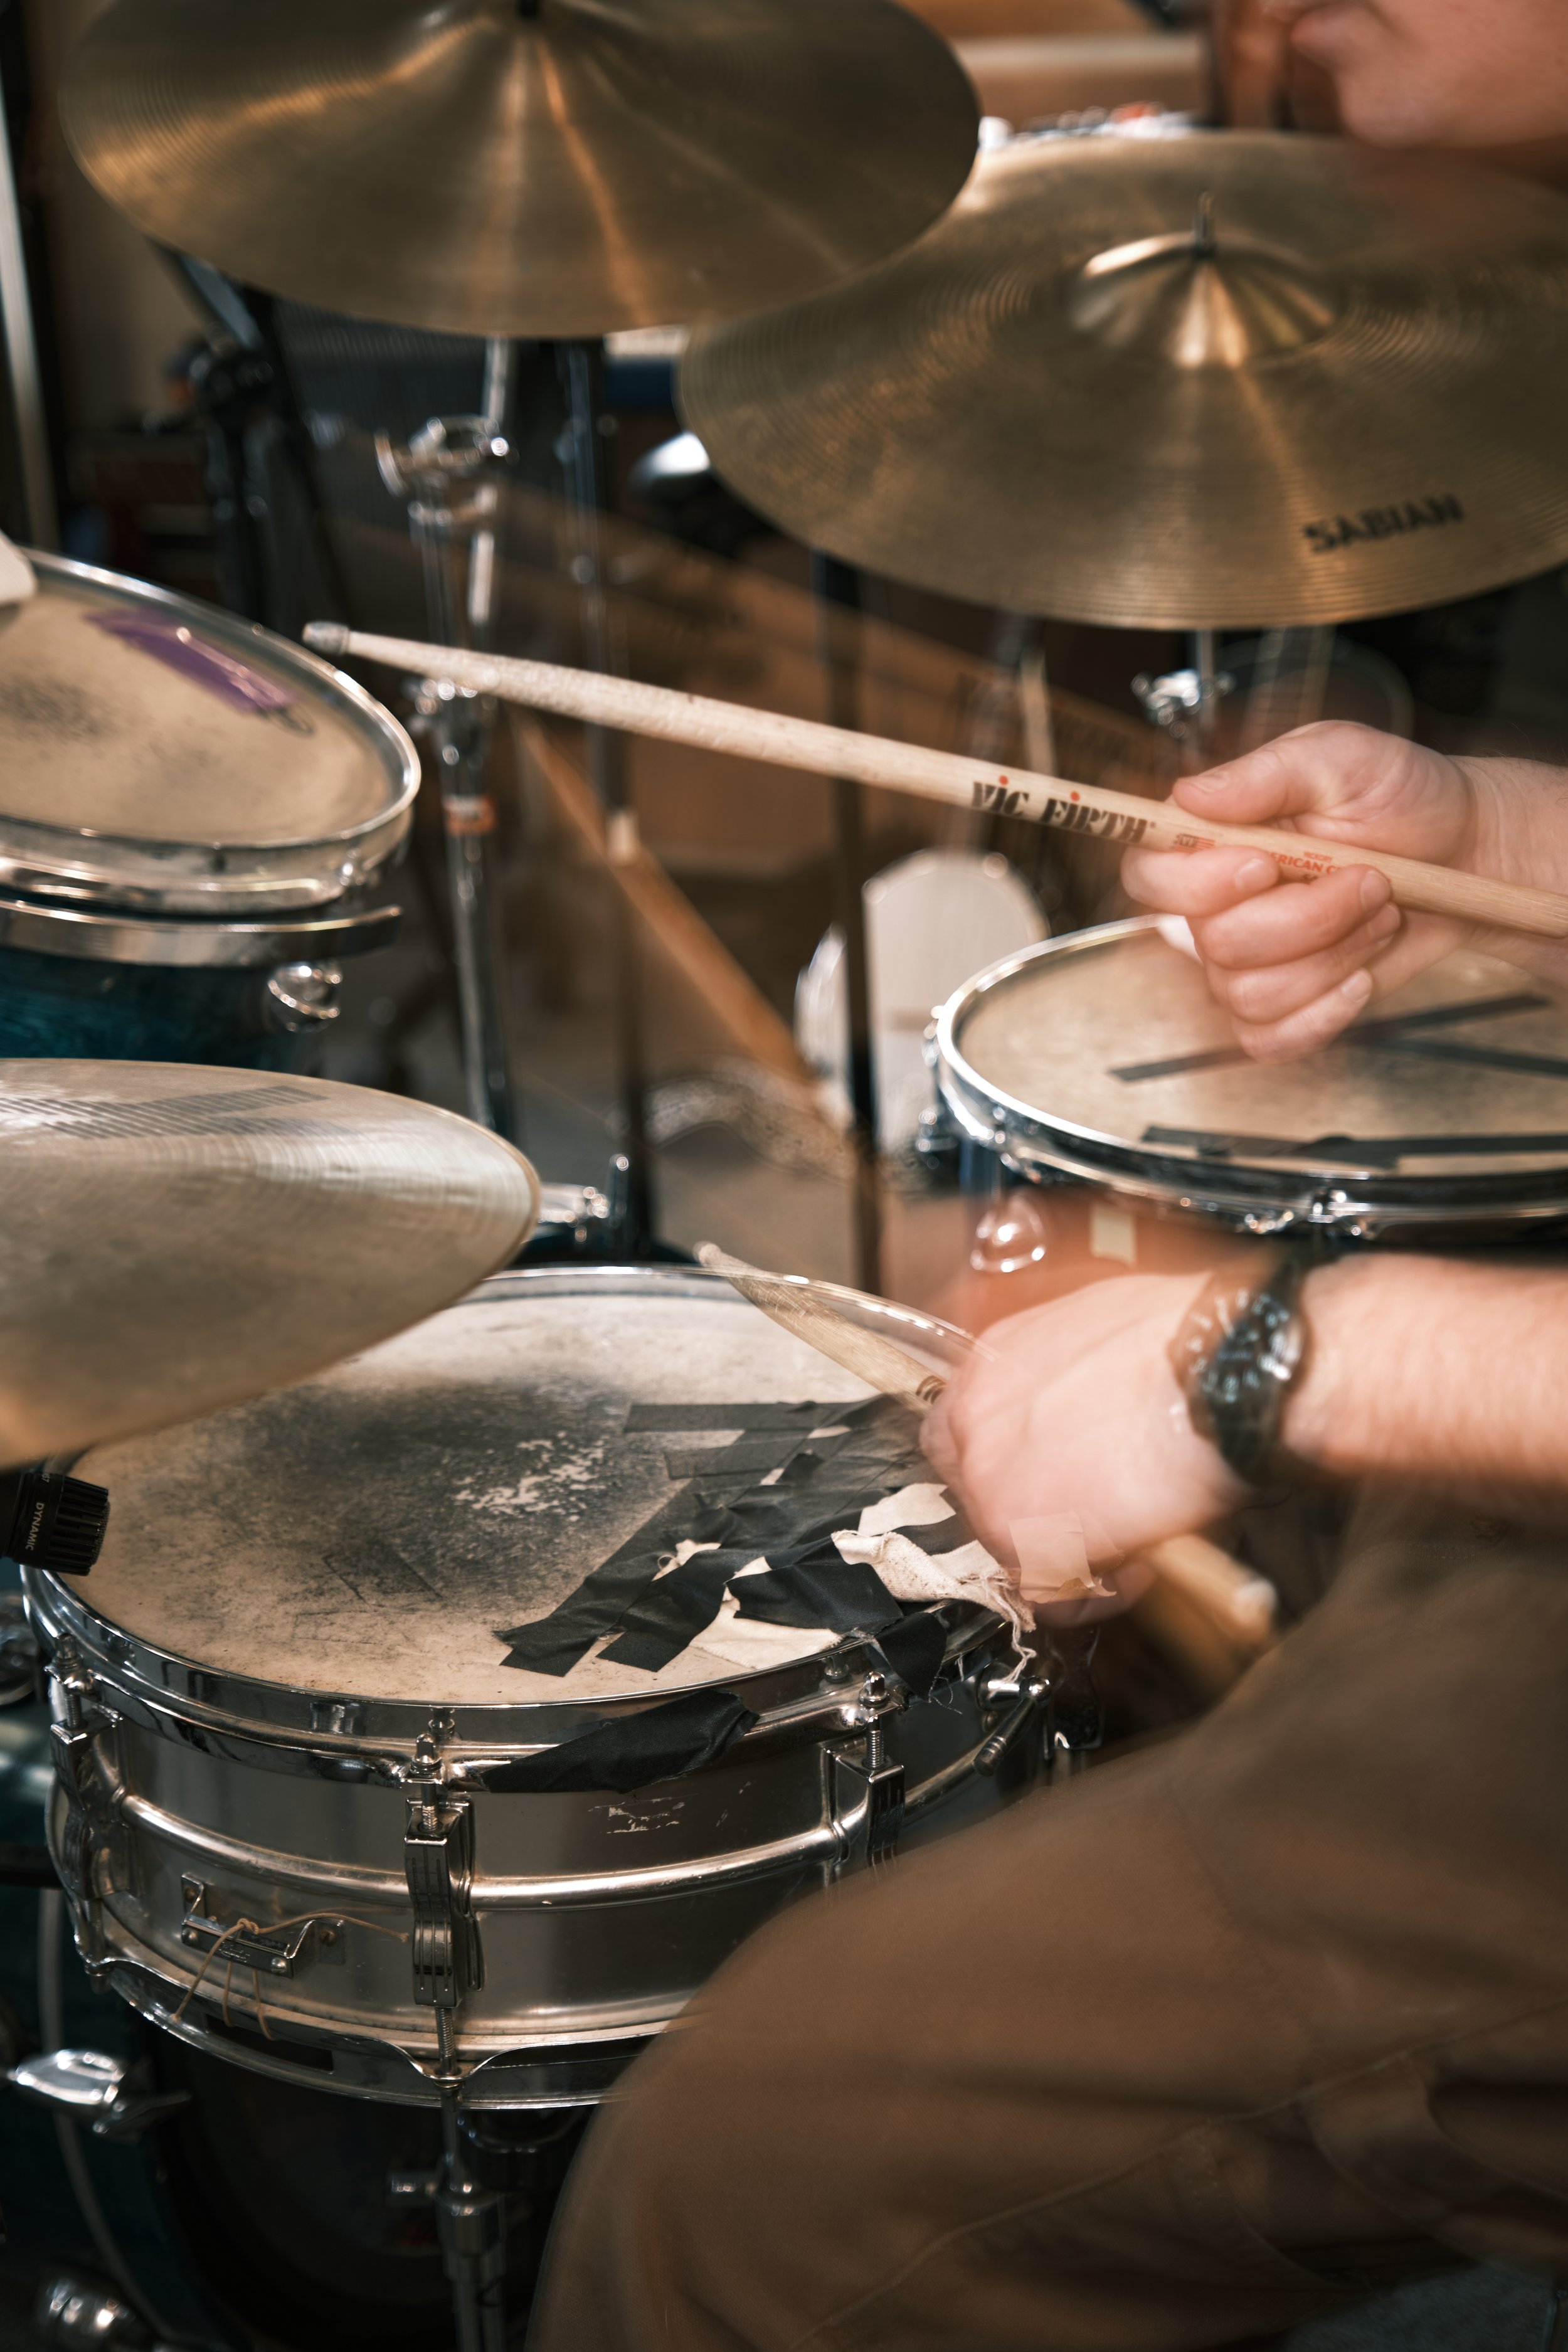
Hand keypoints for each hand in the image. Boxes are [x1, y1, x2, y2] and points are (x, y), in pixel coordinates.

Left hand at [921, 1275, 1247, 1622]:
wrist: (1219, 1378)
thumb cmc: (1187, 1347)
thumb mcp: (1103, 1335)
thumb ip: (1068, 1381)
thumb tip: (1086, 1410)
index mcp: (993, 1362)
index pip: (965, 1429)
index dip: (1010, 1465)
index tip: (1047, 1481)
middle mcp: (973, 1417)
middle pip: (979, 1492)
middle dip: (1036, 1515)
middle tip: (1093, 1521)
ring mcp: (985, 1480)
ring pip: (1013, 1547)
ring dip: (1072, 1554)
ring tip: (1138, 1541)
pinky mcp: (1015, 1536)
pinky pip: (1049, 1592)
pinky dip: (1099, 1592)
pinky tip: (1145, 1565)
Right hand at [1122, 722, 1488, 1060]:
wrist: (1463, 855)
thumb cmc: (1399, 798)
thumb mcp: (1341, 758)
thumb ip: (1264, 773)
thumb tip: (1190, 792)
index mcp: (1214, 841)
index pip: (1149, 875)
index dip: (1194, 883)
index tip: (1263, 864)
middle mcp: (1217, 907)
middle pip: (1215, 944)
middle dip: (1309, 917)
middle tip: (1368, 878)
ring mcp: (1247, 963)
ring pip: (1251, 992)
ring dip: (1332, 956)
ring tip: (1378, 913)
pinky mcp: (1282, 1007)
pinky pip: (1268, 1038)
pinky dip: (1321, 1015)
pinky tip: (1360, 977)